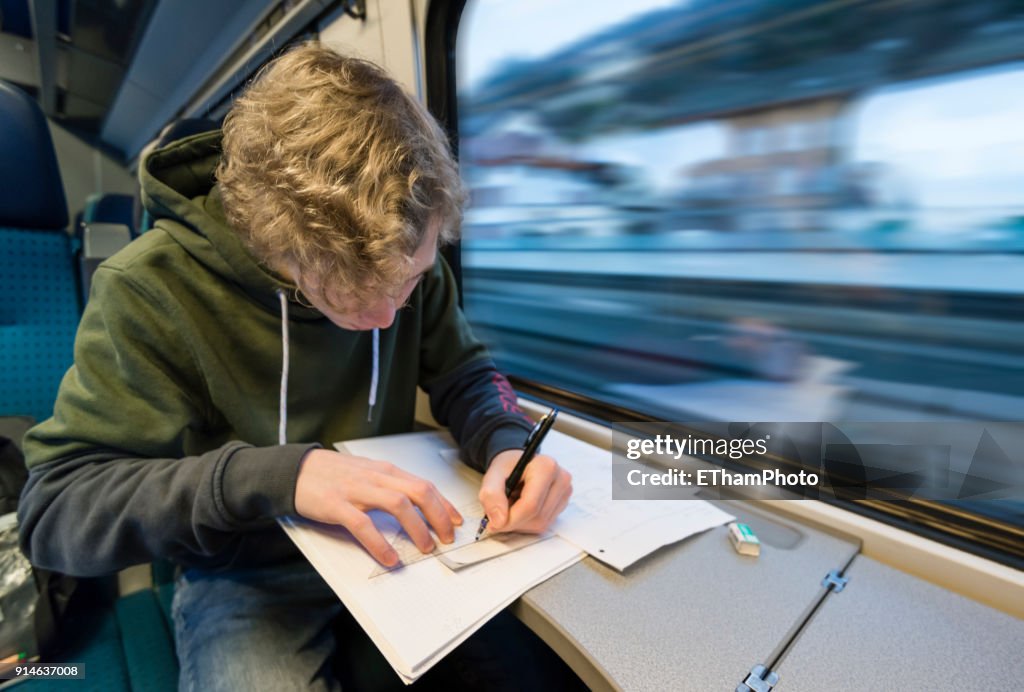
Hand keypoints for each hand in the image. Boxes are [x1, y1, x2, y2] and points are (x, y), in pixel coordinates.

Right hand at [294, 449, 462, 566]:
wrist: (295, 469)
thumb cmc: (334, 474)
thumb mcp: (367, 474)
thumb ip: (390, 486)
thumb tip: (416, 506)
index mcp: (386, 471)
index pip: (424, 484)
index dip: (444, 504)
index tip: (457, 522)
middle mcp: (376, 477)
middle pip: (419, 492)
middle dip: (439, 516)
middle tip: (447, 538)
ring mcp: (357, 490)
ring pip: (398, 505)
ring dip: (417, 528)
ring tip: (426, 547)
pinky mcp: (337, 505)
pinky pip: (363, 525)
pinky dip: (379, 543)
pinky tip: (389, 558)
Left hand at [478, 451, 571, 533]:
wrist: (519, 463)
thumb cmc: (508, 466)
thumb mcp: (493, 474)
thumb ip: (491, 494)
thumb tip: (499, 521)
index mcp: (546, 467)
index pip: (531, 505)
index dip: (510, 519)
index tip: (494, 524)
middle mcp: (561, 479)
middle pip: (537, 517)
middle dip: (514, 522)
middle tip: (497, 515)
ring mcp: (565, 492)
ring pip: (541, 523)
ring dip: (520, 523)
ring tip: (511, 506)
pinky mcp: (563, 503)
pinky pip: (544, 524)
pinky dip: (527, 522)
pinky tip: (521, 508)